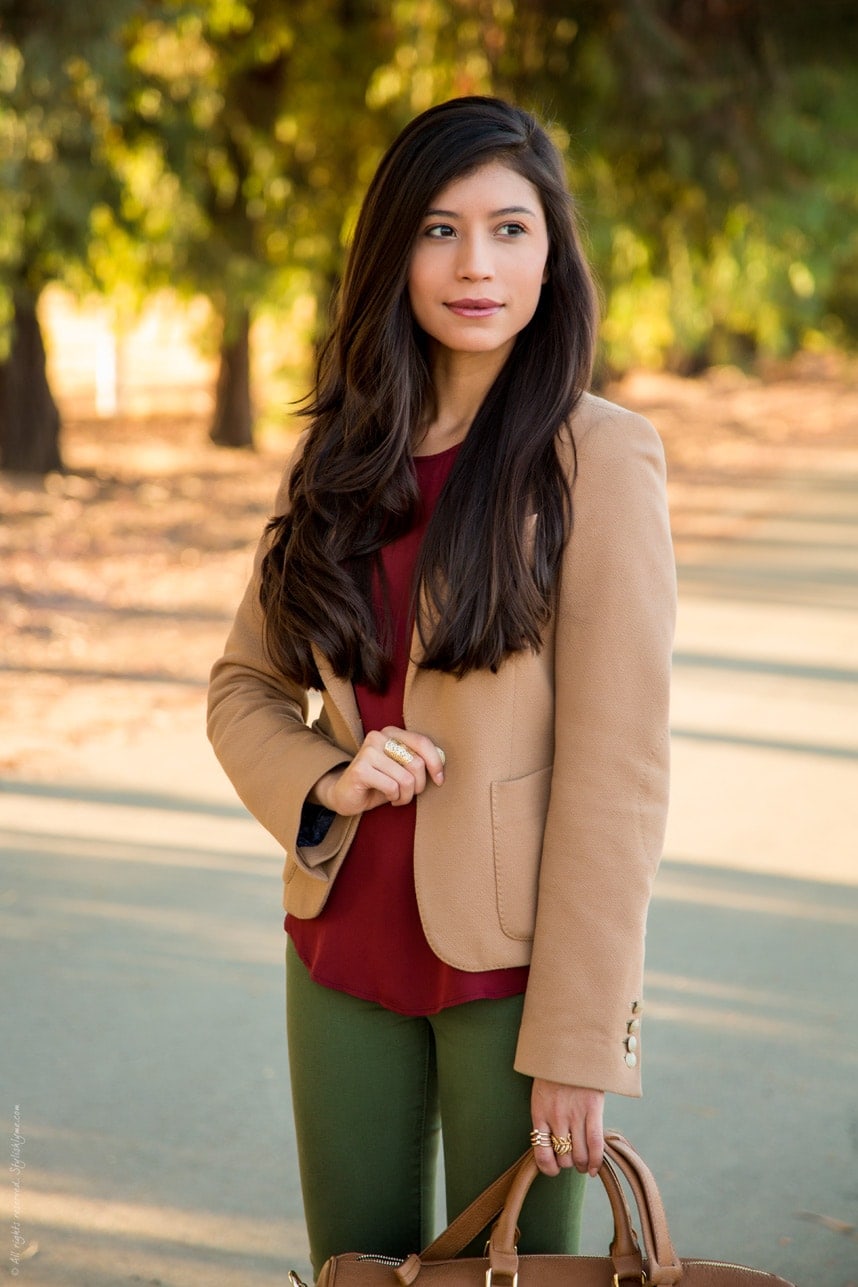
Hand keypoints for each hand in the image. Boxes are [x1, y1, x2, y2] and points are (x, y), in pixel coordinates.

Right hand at [309, 726, 444, 816]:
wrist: (346, 795)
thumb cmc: (380, 782)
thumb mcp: (402, 769)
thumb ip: (419, 761)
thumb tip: (442, 763)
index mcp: (391, 733)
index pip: (422, 742)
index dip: (436, 763)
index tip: (439, 781)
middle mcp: (379, 737)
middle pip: (416, 763)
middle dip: (418, 786)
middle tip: (409, 793)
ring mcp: (368, 751)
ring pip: (406, 779)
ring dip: (406, 795)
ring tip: (397, 797)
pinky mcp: (360, 769)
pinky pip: (392, 787)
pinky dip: (394, 798)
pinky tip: (388, 798)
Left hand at [530, 1079, 604, 1177]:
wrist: (570, 1047)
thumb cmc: (554, 1072)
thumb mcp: (541, 1093)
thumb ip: (545, 1116)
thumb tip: (553, 1143)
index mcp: (539, 1113)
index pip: (541, 1154)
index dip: (549, 1168)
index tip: (554, 1169)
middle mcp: (555, 1117)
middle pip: (564, 1158)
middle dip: (569, 1164)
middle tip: (574, 1160)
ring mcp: (574, 1114)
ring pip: (580, 1155)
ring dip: (583, 1165)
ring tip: (585, 1165)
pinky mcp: (592, 1109)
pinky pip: (595, 1144)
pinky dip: (596, 1161)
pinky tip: (595, 1169)